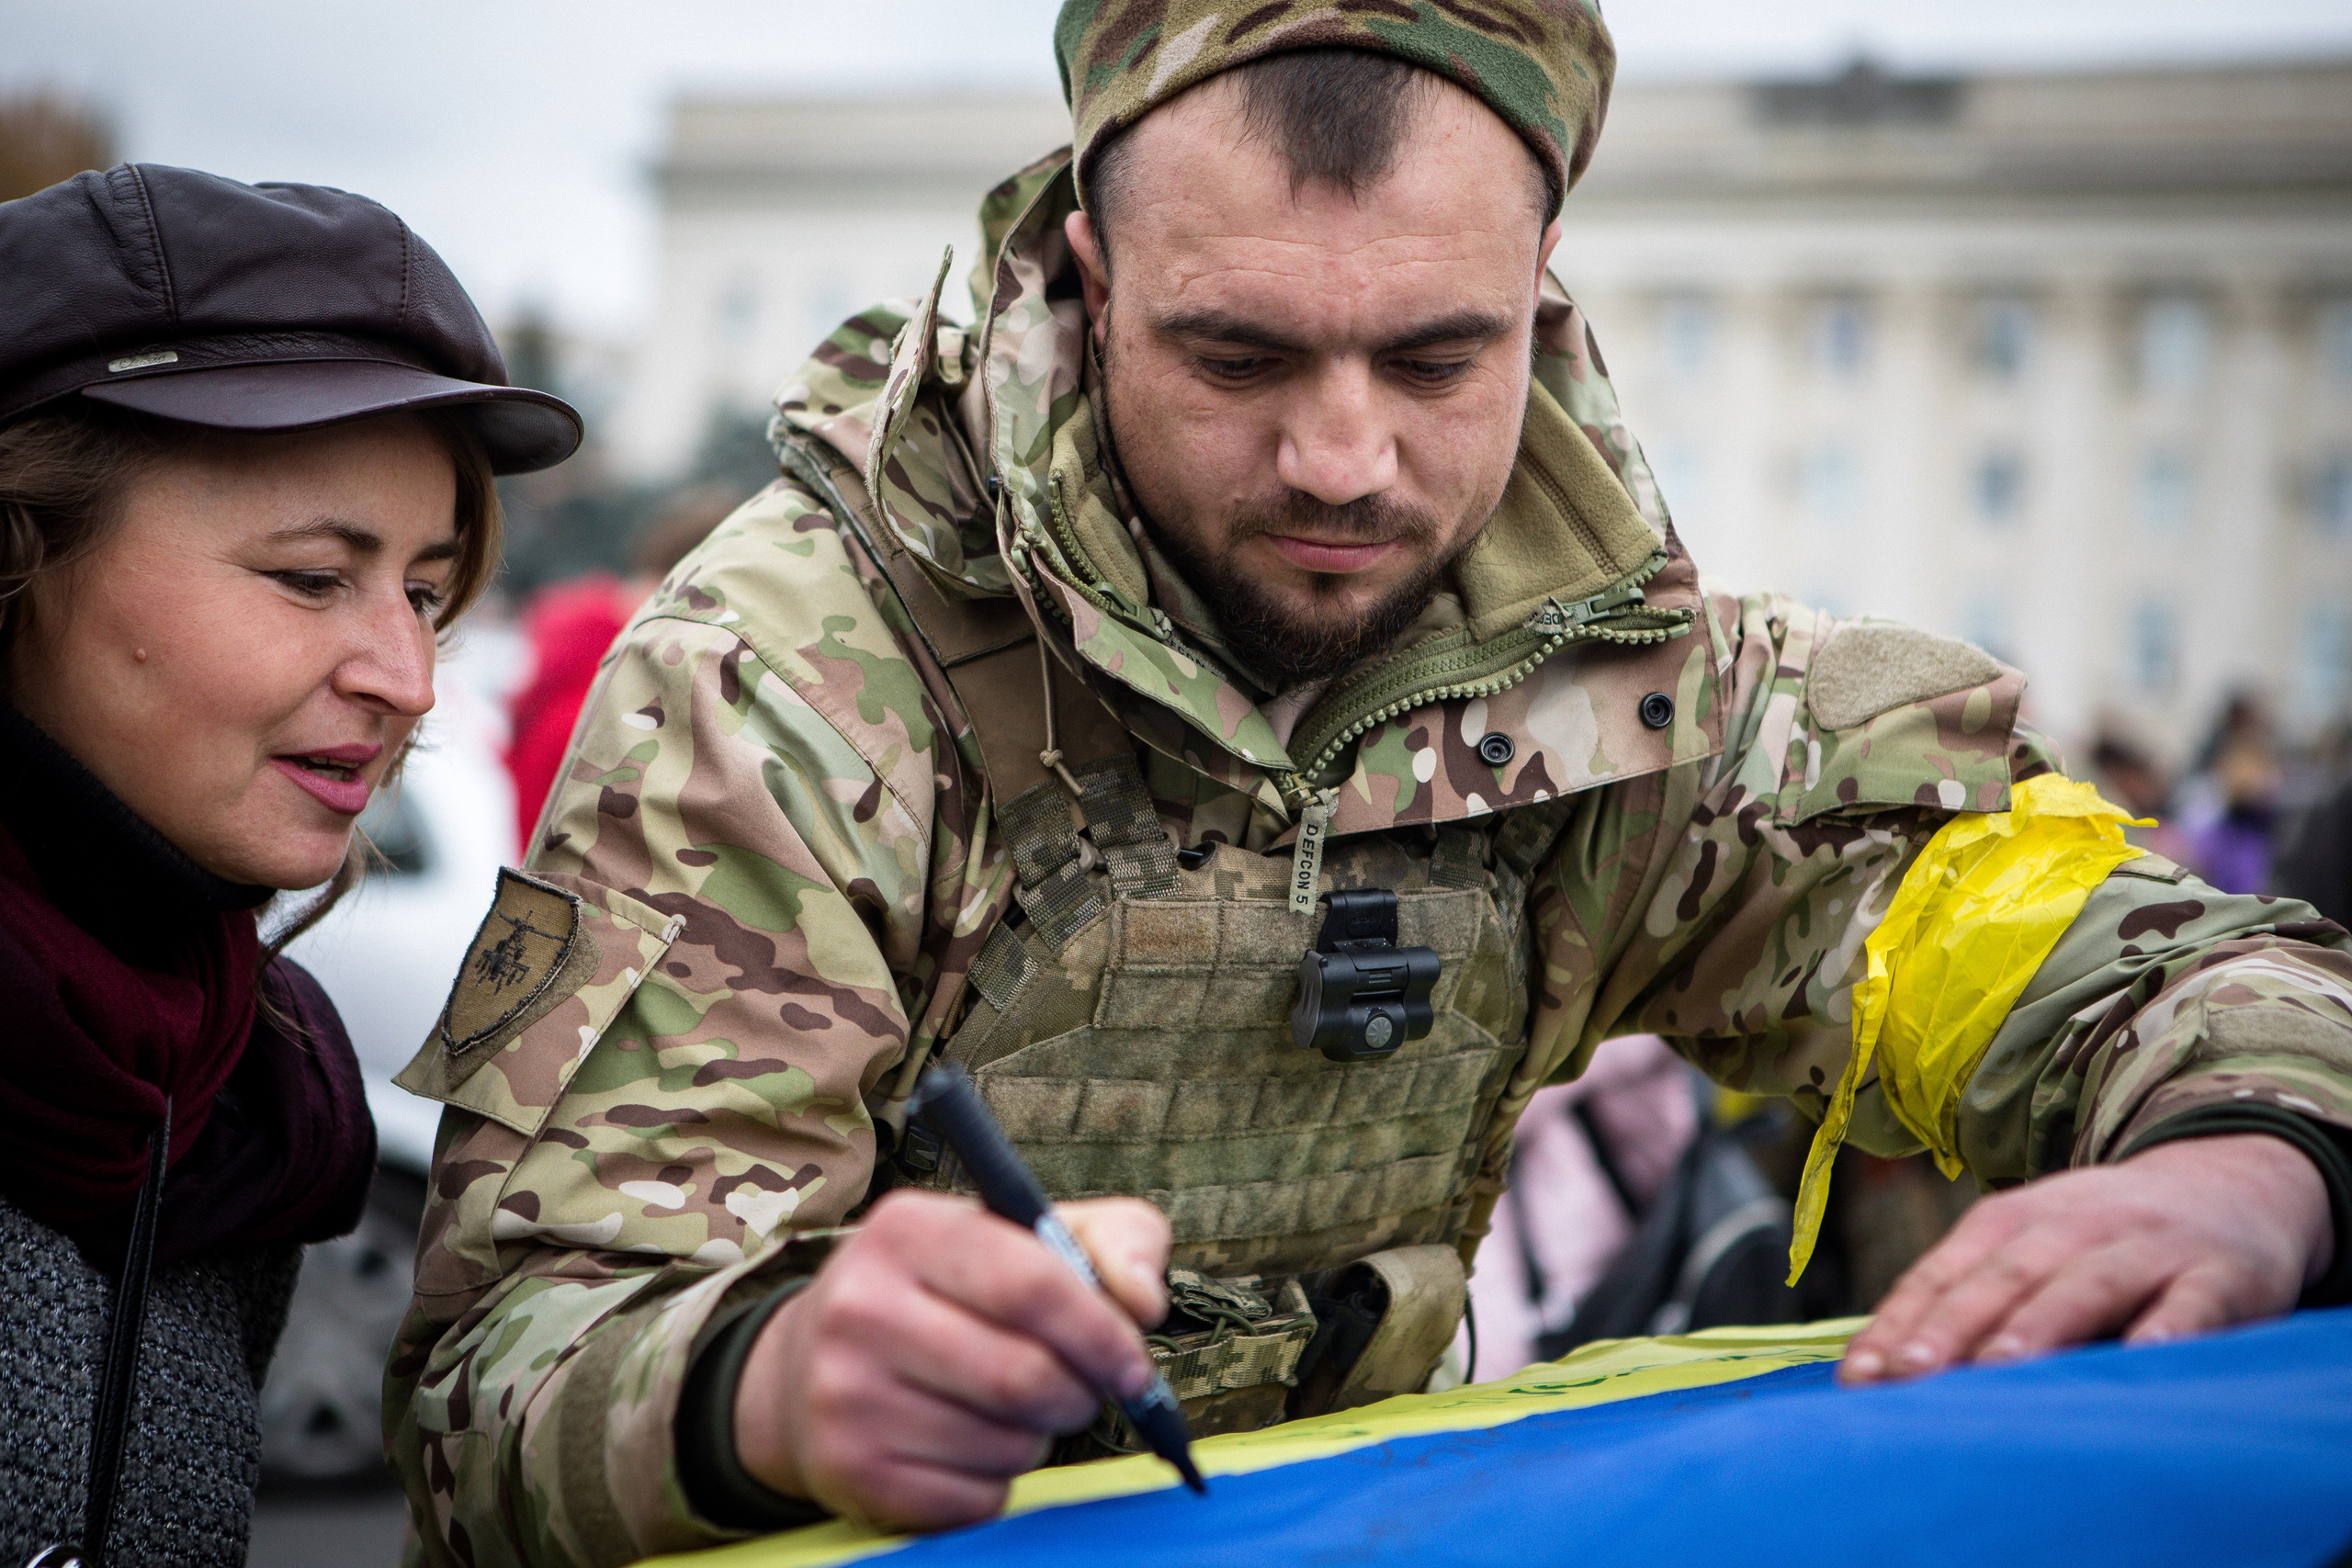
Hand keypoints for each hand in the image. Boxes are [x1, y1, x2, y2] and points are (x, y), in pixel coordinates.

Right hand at [733, 1189, 1171, 1528]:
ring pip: (1004, 1445)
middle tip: (1081, 1391)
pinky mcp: (847, 1469)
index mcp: (908, 1229)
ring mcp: (844, 1393)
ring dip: (1036, 1437)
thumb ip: (1115, 1241)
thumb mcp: (1028, 1235)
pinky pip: (972, 1500)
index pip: (1031, 1286)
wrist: (811, 1362)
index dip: (1102, 1334)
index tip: (1134, 1366)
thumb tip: (1143, 1303)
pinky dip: (996, 1483)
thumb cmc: (951, 1291)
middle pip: (1022, 1376)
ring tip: (1012, 1410)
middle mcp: (861, 1306)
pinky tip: (969, 1446)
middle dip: (1077, 1395)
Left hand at [1841, 1133, 2332, 1384]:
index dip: (1899, 1323)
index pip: (1942, 1274)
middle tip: (1909, 1375)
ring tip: (1996, 1369)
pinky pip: (2190, 1305)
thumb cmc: (2099, 1241)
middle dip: (1951, 1327)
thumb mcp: (2029, 1249)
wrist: (2229, 1186)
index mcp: (2010, 1221)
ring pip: (2086, 1285)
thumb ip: (1968, 1300)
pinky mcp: (2217, 1276)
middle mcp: (2071, 1227)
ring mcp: (2145, 1247)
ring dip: (2039, 1326)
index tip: (1859, 1376)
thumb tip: (1882, 1370)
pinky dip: (2167, 1329)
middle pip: (2003, 1277)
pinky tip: (2145, 1356)